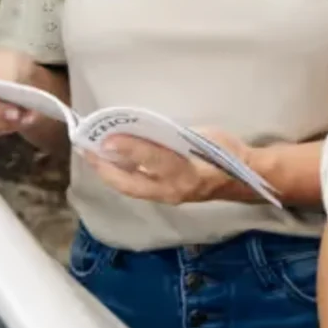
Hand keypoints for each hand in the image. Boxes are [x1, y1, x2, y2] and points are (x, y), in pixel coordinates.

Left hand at [80, 126, 253, 204]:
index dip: (128, 148)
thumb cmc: (226, 153)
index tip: (106, 137)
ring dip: (109, 172)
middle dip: (104, 167)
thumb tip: (141, 131)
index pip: (151, 160)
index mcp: (185, 173)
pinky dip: (122, 174)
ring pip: (131, 187)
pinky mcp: (167, 196)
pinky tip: (112, 161)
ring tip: (91, 153)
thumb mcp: (202, 137)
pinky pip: (139, 186)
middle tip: (84, 147)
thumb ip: (171, 137)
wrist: (243, 178)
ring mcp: (168, 196)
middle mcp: (172, 189)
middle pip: (130, 182)